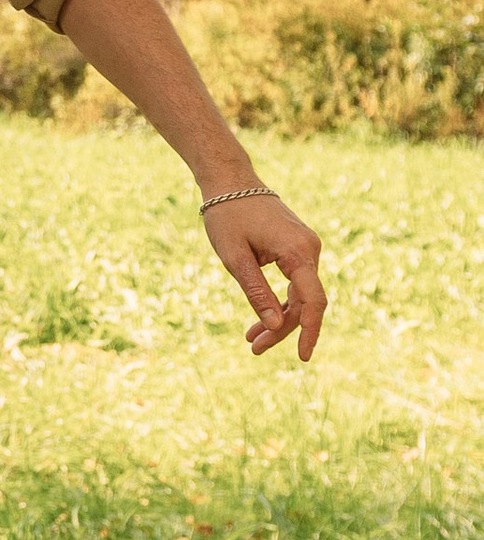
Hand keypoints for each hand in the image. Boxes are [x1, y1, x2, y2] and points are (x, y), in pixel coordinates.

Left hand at [204, 190, 325, 361]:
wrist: (231, 182)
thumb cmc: (228, 216)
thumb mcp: (235, 258)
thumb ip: (256, 292)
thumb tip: (275, 326)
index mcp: (298, 251)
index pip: (312, 300)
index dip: (309, 331)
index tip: (302, 357)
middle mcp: (310, 249)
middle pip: (304, 302)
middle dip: (282, 329)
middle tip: (253, 349)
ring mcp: (307, 248)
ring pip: (300, 295)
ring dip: (279, 319)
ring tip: (251, 340)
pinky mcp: (298, 249)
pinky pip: (296, 283)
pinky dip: (279, 302)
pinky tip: (261, 320)